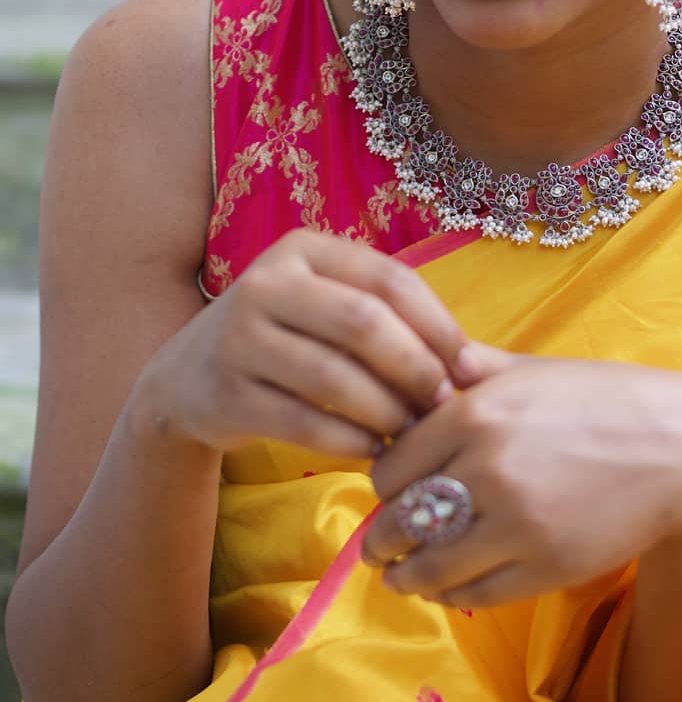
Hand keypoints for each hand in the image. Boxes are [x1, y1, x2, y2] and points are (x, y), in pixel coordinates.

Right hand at [133, 229, 467, 460]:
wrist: (187, 379)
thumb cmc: (289, 341)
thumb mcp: (328, 307)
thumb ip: (390, 320)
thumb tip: (473, 365)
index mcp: (305, 249)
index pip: (389, 278)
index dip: (438, 324)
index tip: (468, 367)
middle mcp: (266, 282)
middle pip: (363, 323)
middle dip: (414, 368)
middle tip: (440, 404)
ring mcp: (239, 337)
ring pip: (333, 377)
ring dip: (385, 411)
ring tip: (411, 432)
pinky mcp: (226, 393)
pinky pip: (303, 422)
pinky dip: (349, 442)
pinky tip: (374, 452)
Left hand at [362, 347, 681, 608]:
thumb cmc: (606, 401)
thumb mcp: (534, 371)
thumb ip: (473, 369)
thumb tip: (424, 365)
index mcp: (476, 413)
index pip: (391, 468)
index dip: (384, 485)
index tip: (389, 494)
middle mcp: (487, 468)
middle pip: (400, 519)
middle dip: (383, 538)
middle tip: (380, 546)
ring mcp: (515, 522)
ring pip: (430, 565)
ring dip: (405, 576)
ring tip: (400, 577)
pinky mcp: (545, 566)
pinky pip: (473, 593)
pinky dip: (449, 595)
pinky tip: (444, 589)